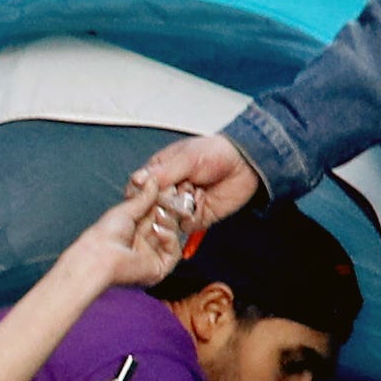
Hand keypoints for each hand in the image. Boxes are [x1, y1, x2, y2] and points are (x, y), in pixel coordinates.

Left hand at [62, 192, 170, 291]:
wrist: (100, 255)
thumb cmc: (105, 235)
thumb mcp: (127, 209)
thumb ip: (144, 197)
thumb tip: (153, 182)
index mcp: (135, 228)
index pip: (157, 212)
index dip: (165, 201)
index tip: (170, 189)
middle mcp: (144, 241)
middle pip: (167, 223)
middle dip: (170, 210)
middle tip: (172, 198)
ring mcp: (152, 254)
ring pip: (173, 235)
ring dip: (169, 222)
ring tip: (160, 214)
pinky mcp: (158, 267)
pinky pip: (174, 252)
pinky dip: (170, 239)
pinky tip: (158, 231)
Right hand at [130, 133, 260, 237]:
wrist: (244, 165)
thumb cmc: (215, 153)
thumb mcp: (186, 158)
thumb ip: (162, 172)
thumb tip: (136, 179)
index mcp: (158, 173)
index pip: (138, 190)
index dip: (142, 195)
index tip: (153, 191)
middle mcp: (167, 191)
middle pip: (151, 208)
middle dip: (163, 203)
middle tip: (179, 190)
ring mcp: (180, 206)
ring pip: (166, 220)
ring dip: (177, 211)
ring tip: (192, 196)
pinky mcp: (194, 218)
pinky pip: (183, 227)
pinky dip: (190, 219)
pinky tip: (199, 204)